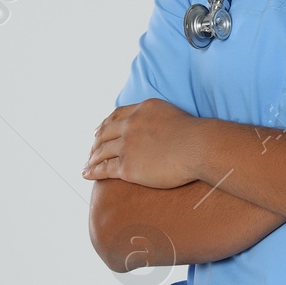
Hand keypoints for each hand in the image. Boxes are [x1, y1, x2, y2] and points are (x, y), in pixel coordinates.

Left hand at [83, 98, 199, 187]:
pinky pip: (104, 168)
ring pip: (102, 151)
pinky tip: (86, 174)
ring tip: (87, 164)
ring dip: (92, 158)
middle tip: (91, 149)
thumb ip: (160, 119)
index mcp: (142, 110)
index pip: (117, 115)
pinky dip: (93, 171)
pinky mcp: (128, 167)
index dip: (105, 124)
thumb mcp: (174, 114)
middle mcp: (131, 125)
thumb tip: (160, 130)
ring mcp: (127, 146)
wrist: (199, 147)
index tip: (99, 130)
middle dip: (96, 142)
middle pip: (105, 132)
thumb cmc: (196, 136)